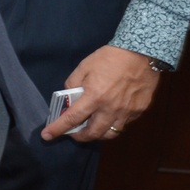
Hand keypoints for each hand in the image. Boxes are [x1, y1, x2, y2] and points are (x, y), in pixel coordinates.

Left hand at [40, 45, 162, 142]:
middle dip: (80, 137)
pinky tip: (111, 115)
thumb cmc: (111, 58)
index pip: (72, 119)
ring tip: (93, 127)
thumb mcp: (85, 66)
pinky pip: (124, 124)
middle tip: (74, 133)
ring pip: (110, 134)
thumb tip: (69, 98)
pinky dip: (114, 123)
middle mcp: (110, 109)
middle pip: (93, 134)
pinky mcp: (139, 110)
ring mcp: (127, 112)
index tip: (47, 136)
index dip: (57, 129)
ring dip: (98, 134)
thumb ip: (73, 83)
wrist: (142, 52)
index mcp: (94, 97)